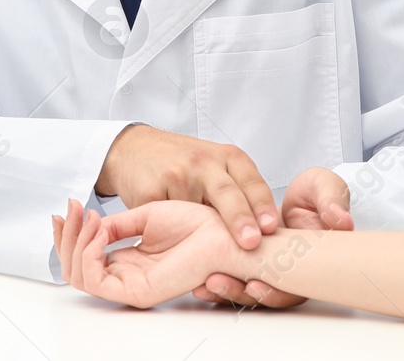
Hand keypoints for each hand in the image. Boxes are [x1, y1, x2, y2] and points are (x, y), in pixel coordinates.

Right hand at [54, 198, 248, 308]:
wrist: (222, 232)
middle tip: (67, 210)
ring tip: (87, 218)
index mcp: (128, 261)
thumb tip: (88, 224)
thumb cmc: (194, 222)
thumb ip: (114, 225)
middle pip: (75, 269)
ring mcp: (130, 285)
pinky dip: (89, 254)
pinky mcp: (138, 291)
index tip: (67, 206)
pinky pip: (96, 280)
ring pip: (80, 276)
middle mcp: (126, 276)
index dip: (69, 233)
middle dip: (65, 238)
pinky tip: (99, 233)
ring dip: (75, 243)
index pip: (84, 257)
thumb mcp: (144, 216)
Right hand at [94, 125, 278, 252]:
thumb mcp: (216, 168)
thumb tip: (264, 236)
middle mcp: (204, 162)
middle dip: (241, 219)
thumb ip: (237, 193)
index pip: (250, 182)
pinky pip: (166, 221)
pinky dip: (173, 237)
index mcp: (226, 157)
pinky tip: (176, 246)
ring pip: (195, 213)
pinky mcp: (151, 191)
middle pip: (226, 192)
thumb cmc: (182, 162)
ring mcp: (176, 175)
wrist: (133, 149)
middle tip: (251, 241)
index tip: (269, 227)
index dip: (262, 206)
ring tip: (213, 253)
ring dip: (204, 236)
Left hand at [193, 166, 353, 308]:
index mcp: (311, 265)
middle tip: (216, 283)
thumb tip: (341, 220)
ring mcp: (266, 269)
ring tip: (204, 282)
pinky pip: (232, 275)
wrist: (299, 196)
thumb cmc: (317, 194)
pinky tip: (197, 279)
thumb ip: (332, 202)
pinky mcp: (247, 262)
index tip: (255, 285)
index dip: (275, 291)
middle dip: (239, 292)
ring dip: (224, 288)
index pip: (293, 289)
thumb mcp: (326, 188)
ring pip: (245, 289)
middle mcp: (288, 274)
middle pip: (264, 294)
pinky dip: (215, 281)